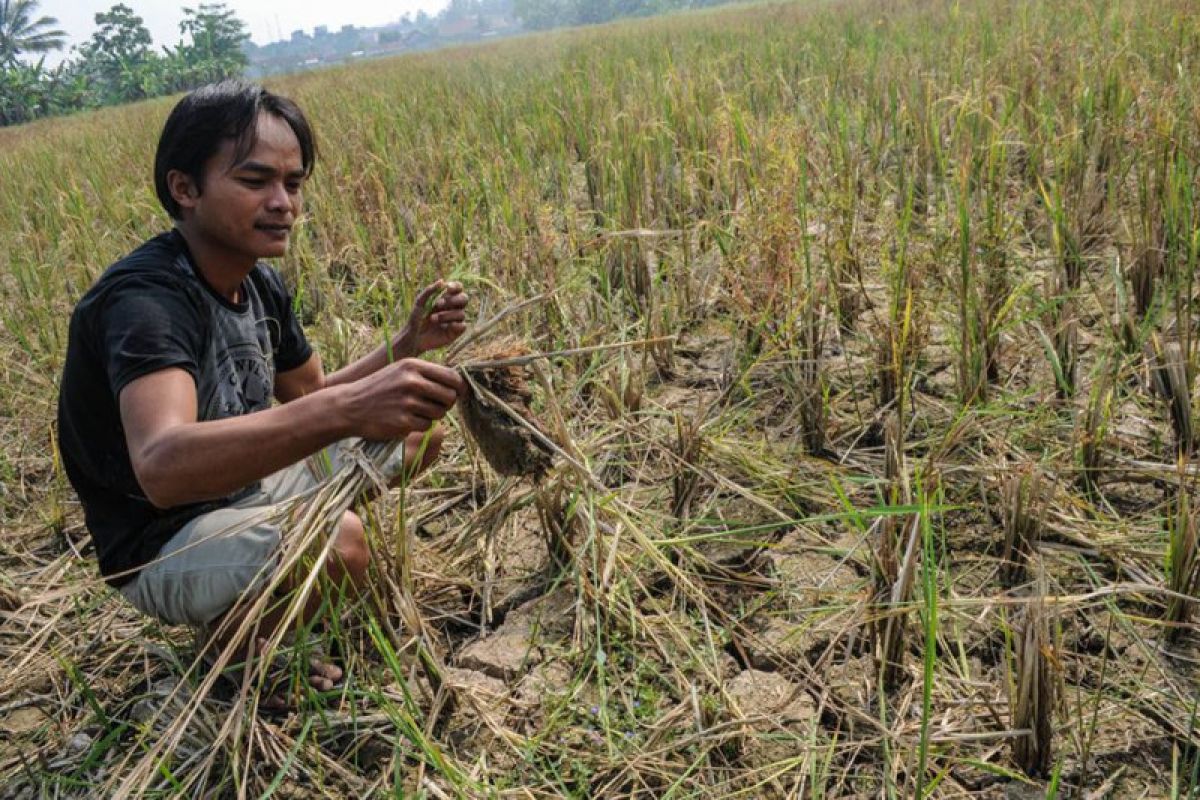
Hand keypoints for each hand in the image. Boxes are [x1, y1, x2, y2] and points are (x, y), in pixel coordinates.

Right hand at [343, 358, 463, 440]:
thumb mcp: (400, 371)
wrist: (349, 406)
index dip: (460, 387)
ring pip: (440, 412)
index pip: (451, 376)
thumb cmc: (379, 389)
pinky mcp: (403, 421)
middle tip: (435, 406)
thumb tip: (457, 384)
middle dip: (447, 403)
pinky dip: (420, 425)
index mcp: (413, 366)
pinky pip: (427, 425)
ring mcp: (407, 402)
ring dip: (432, 415)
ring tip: (416, 411)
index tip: (459, 394)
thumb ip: (426, 374)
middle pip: (450, 396)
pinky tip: (406, 420)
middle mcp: (412, 382)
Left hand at [396, 280, 468, 356]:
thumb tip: (442, 281)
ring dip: (446, 315)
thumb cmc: (415, 319)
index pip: (458, 289)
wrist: (413, 337)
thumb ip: (429, 290)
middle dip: (453, 300)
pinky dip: (455, 325)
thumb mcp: (419, 302)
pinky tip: (445, 327)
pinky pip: (463, 326)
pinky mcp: (456, 332)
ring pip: (461, 313)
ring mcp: (455, 320)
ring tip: (432, 319)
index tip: (447, 288)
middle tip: (438, 304)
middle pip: (464, 299)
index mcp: (446, 299)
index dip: (456, 286)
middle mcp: (452, 308)